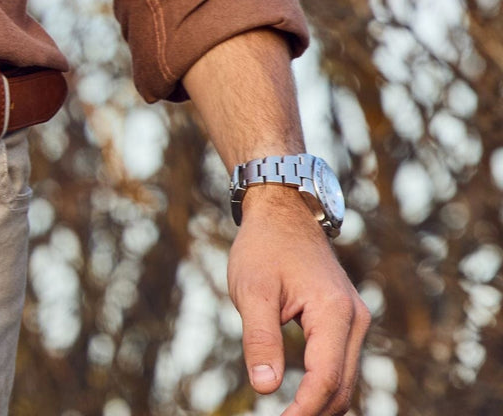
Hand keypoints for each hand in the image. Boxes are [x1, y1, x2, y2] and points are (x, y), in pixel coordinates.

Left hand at [227, 185, 370, 415]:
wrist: (282, 211)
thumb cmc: (263, 246)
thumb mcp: (252, 289)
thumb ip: (259, 338)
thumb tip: (265, 388)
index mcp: (334, 312)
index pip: (326, 379)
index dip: (303, 410)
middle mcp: (354, 319)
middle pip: (342, 387)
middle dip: (314, 412)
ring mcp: (354, 319)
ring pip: (344, 379)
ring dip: (320, 404)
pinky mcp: (345, 320)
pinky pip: (340, 363)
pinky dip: (324, 386)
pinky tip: (300, 401)